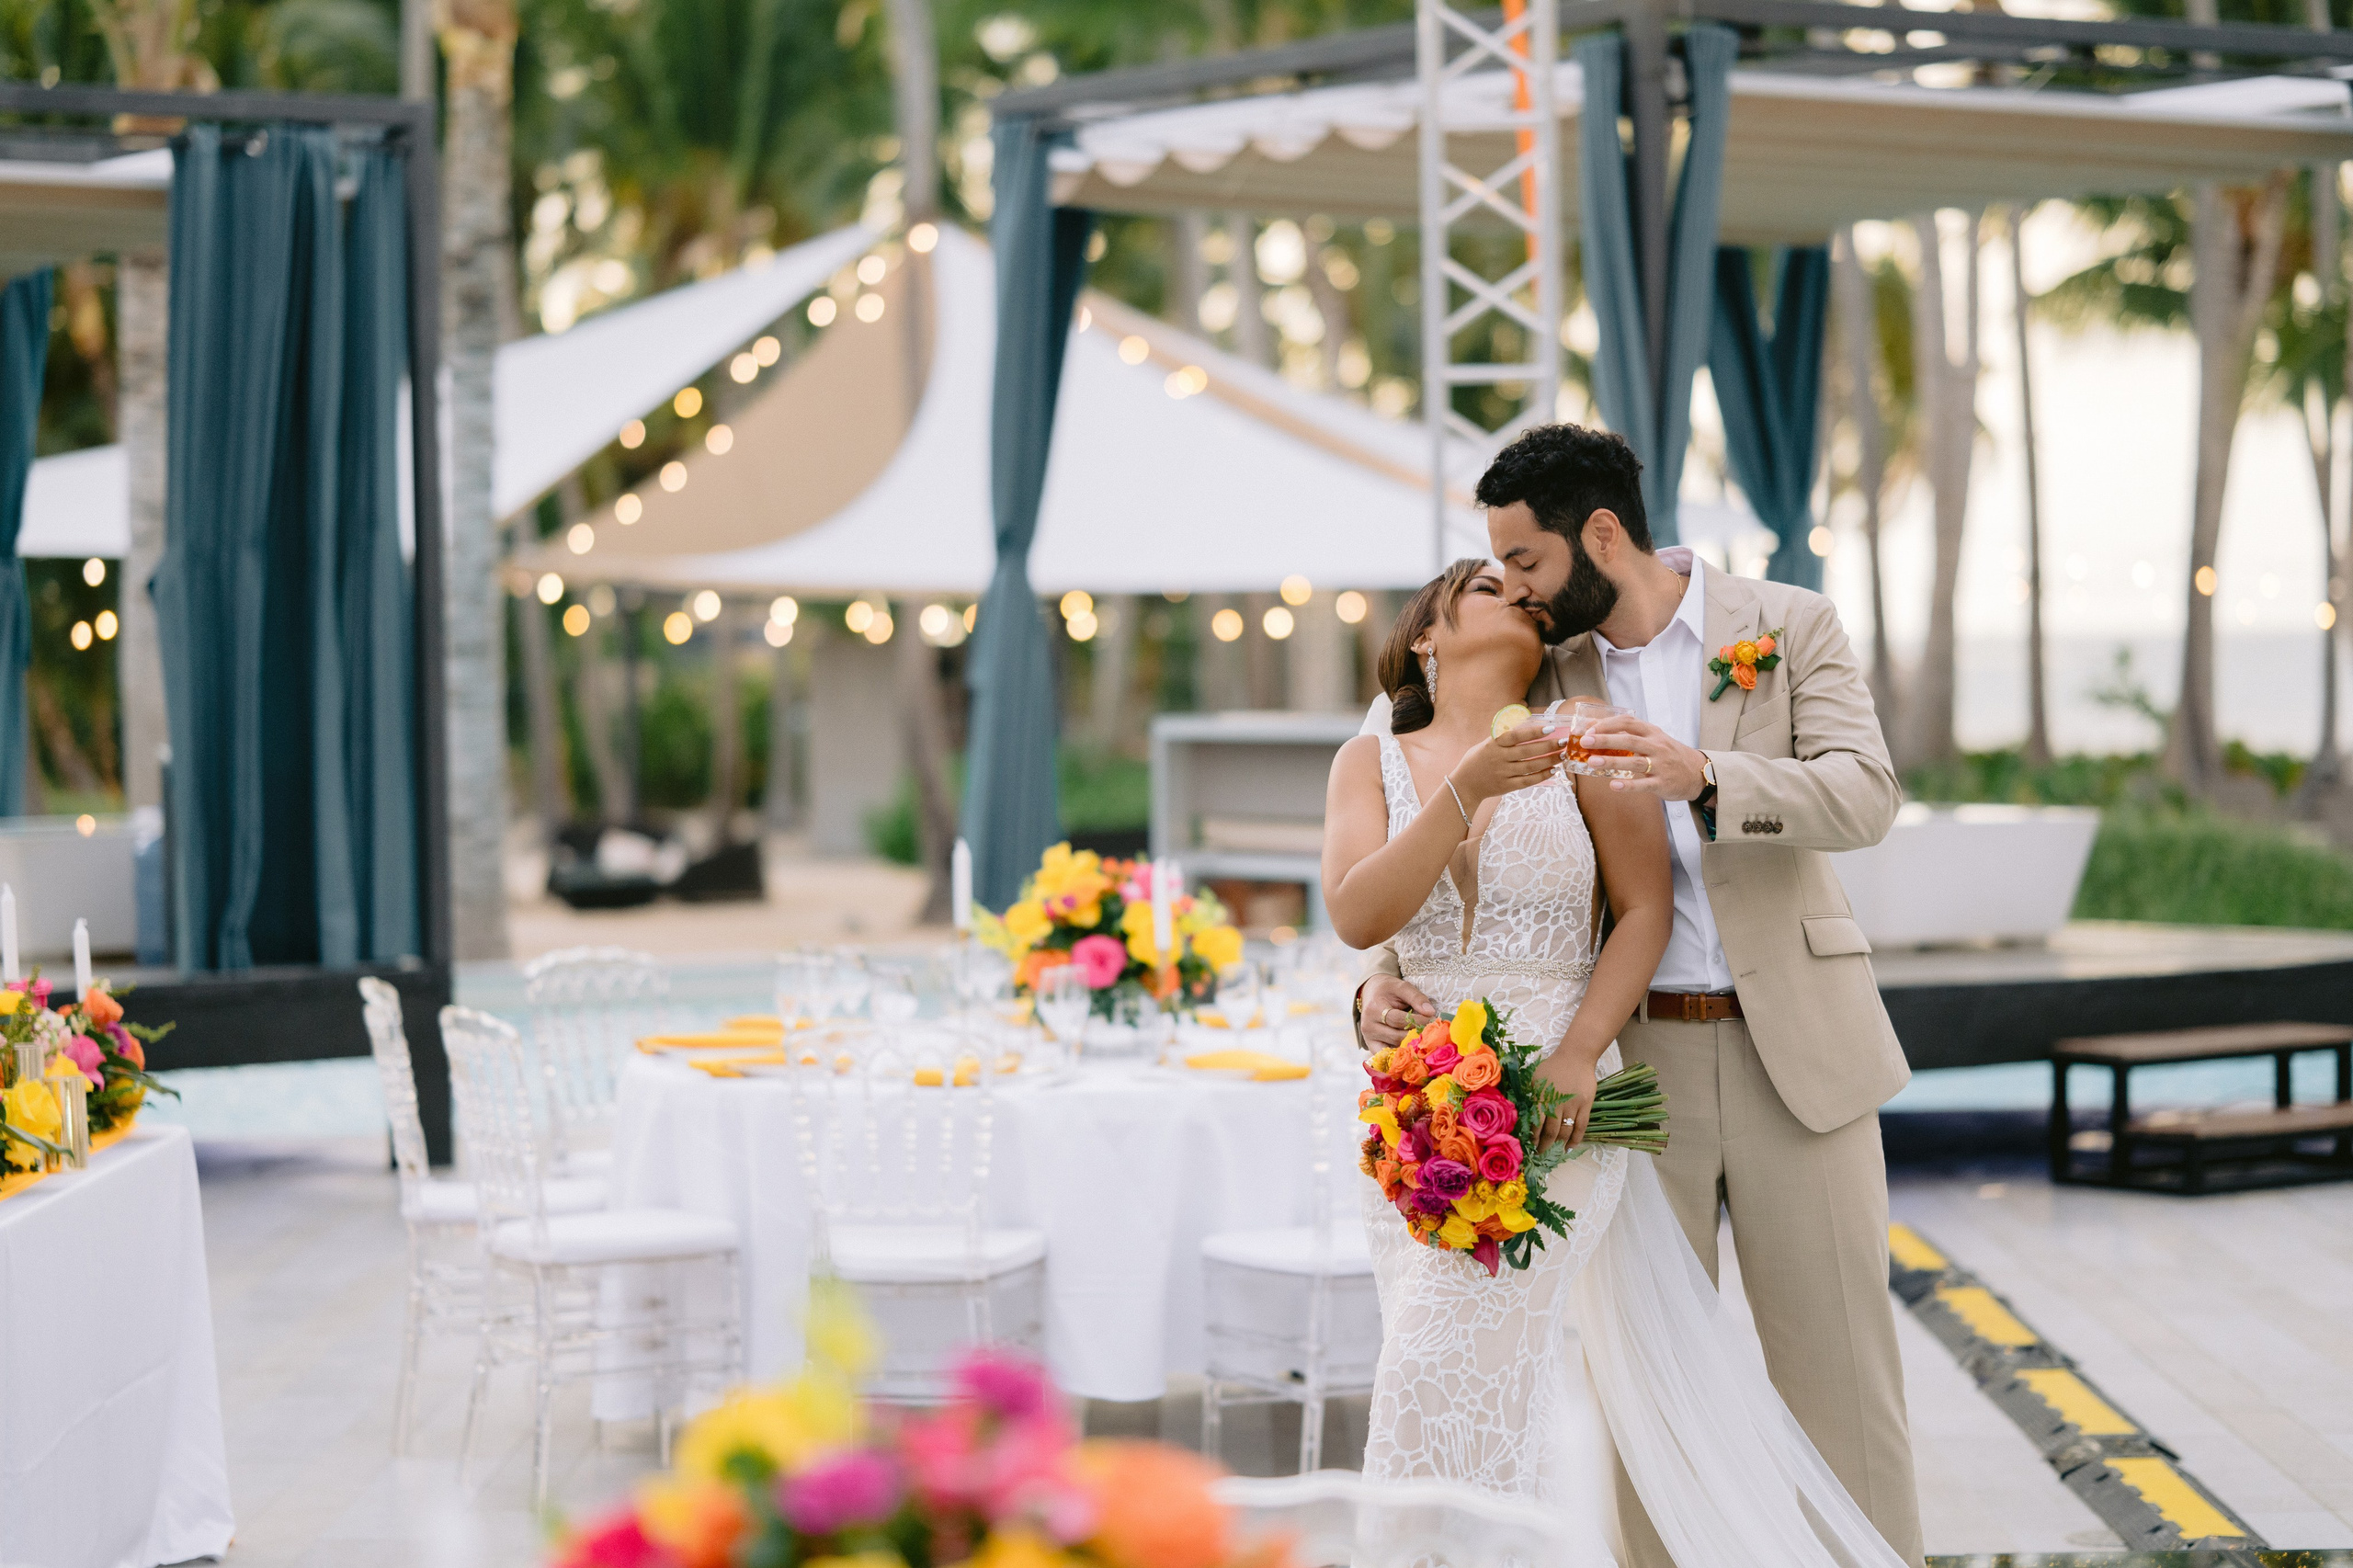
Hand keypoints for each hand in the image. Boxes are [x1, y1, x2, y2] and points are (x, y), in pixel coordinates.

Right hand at [1358, 976, 1437, 1049]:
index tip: (1432, 1020)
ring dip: (1411, 1045)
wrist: (1371, 993)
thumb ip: (1416, 998)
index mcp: (1374, 1009)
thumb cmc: (1388, 990)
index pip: (1398, 1020)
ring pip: (1394, 1048)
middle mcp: (1368, 1026)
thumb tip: (1430, 1013)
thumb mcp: (1401, 987)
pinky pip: (1387, 1056)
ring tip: (1425, 1040)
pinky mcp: (1372, 1046)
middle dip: (1416, 1034)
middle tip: (1432, 1032)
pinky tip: (1412, 1051)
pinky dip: (1399, 1055)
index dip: (1417, 1021)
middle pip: (1397, 1036)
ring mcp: (1368, 1038)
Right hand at [1447, 723, 1560, 807]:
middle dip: (1548, 746)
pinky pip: (1528, 781)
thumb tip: (1526, 724)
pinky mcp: (1506, 786)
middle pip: (1527, 752)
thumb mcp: (1485, 744)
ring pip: (1530, 767)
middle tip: (1563, 742)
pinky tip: (1553, 770)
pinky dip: (1542, 776)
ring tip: (1562, 755)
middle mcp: (1499, 758)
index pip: (1516, 736)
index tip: (1549, 728)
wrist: (1464, 785)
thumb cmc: (1477, 760)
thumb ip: (1502, 737)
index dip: (1533, 732)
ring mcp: (1503, 773)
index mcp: (1493, 745)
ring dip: (1549, 761)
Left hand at [1533, 1049, 1597, 1151]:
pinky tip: (1569, 1147)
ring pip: (1566, 1130)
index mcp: (1542, 1096)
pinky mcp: (1586, 1104)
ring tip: (1553, 1152)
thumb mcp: (1535, 1078)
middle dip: (1544, 1145)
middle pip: (1551, 1130)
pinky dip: (1576, 1139)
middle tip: (1540, 1154)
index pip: (1536, 1122)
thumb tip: (1519, 1114)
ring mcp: (1573, 1104)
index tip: (1530, 1145)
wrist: (1576, 1056)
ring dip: (1559, 1144)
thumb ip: (1529, 1095)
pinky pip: (1581, 1126)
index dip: (1534, 1137)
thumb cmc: (1552, 1067)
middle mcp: (1557, 1102)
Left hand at [1580, 716, 1706, 801]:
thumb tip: (1597, 730)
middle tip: (1585, 741)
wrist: (1698, 772)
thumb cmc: (1669, 754)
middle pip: (1629, 740)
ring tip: (1592, 762)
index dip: (1607, 724)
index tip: (1589, 729)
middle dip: (1605, 739)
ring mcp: (1661, 765)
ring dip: (1612, 761)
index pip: (1628, 722)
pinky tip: (1613, 785)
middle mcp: (1657, 746)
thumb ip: (1630, 735)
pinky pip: (1644, 784)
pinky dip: (1629, 785)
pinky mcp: (1663, 783)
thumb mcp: (1654, 739)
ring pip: (1635, 762)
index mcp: (1652, 733)